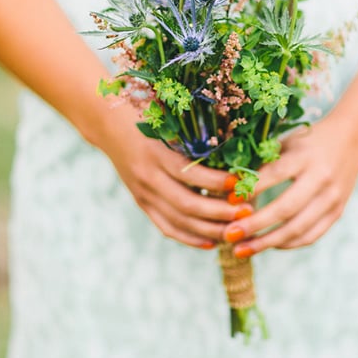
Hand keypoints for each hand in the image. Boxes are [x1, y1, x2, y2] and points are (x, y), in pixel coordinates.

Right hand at [98, 102, 246, 248]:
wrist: (109, 125)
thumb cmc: (146, 115)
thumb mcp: (168, 122)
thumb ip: (194, 137)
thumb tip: (235, 148)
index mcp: (156, 154)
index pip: (191, 174)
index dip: (217, 183)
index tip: (240, 183)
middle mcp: (148, 177)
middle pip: (188, 205)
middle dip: (221, 212)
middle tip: (248, 211)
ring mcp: (143, 194)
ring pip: (180, 222)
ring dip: (211, 230)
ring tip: (237, 229)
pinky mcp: (142, 203)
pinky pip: (167, 227)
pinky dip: (190, 238)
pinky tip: (211, 242)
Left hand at [222, 114, 357, 256]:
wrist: (351, 140)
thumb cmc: (309, 141)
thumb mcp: (287, 143)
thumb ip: (264, 164)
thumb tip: (233, 194)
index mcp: (305, 155)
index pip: (275, 174)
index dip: (251, 189)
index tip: (228, 201)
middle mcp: (321, 178)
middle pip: (286, 208)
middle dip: (255, 224)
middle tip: (230, 234)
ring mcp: (332, 198)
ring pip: (298, 228)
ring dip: (268, 242)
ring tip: (242, 249)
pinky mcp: (337, 211)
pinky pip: (311, 235)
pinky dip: (288, 244)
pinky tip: (269, 245)